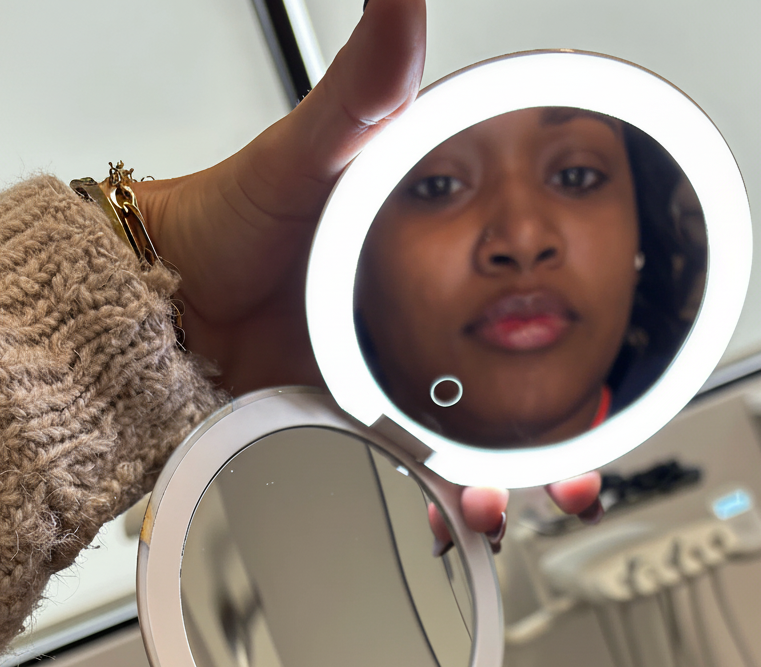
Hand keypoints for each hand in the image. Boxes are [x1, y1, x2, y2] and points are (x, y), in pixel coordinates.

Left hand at [134, 0, 601, 545]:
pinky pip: (398, 468)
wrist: (158, 299)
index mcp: (426, 256)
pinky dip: (425, 500)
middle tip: (573, 472)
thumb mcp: (306, 155)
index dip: (568, 338)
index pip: (517, 298)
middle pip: (504, 389)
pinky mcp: (345, 422)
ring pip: (458, 441)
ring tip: (502, 510)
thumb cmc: (228, 220)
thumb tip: (400, 6)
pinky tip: (445, 521)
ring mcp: (382, 380)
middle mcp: (414, 324)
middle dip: (547, 440)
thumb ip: (361, 95)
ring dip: (492, 484)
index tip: (602, 374)